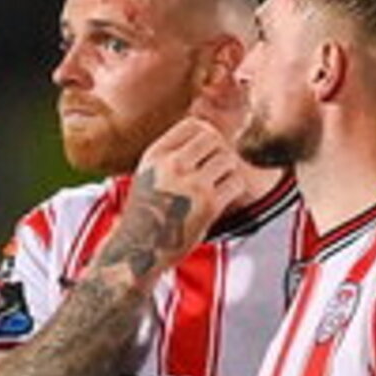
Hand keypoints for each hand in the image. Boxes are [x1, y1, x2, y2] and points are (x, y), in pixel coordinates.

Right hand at [127, 117, 277, 263]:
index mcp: (156, 155)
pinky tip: (222, 199)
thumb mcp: (148, 174)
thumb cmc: (147, 212)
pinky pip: (236, 182)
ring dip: (228, 171)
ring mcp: (192, 185)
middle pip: (213, 138)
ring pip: (228, 159)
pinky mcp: (209, 205)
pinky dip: (234, 189)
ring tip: (217, 186)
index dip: (205, 135)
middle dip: (218, 152)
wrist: (138, 250)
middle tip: (215, 171)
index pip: (193, 125)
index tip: (205, 154)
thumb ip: (171, 153)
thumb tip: (208, 131)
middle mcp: (173, 166)